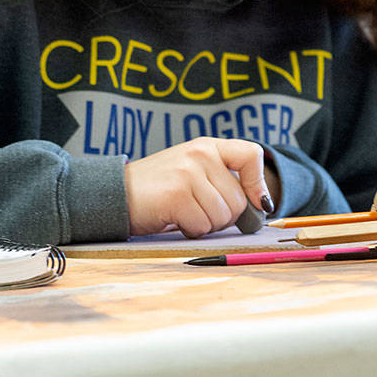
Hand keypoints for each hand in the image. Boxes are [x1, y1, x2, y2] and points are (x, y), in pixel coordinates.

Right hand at [123, 138, 272, 237]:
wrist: (115, 194)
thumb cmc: (157, 190)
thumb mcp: (191, 171)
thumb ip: (221, 179)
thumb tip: (261, 205)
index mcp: (206, 146)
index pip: (250, 154)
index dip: (259, 183)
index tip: (258, 202)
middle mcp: (200, 154)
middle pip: (239, 201)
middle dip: (222, 216)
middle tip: (195, 210)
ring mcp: (188, 173)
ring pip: (222, 217)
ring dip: (204, 224)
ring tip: (181, 212)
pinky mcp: (177, 195)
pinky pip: (201, 226)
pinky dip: (189, 230)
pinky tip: (172, 217)